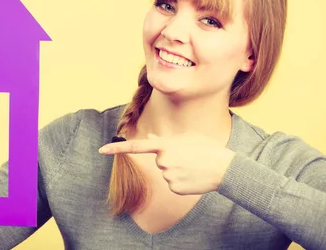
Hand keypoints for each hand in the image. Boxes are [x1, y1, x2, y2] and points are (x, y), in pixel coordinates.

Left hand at [99, 132, 235, 194]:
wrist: (224, 168)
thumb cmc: (207, 148)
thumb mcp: (187, 137)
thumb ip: (166, 138)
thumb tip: (151, 138)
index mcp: (165, 145)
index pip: (136, 146)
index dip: (117, 148)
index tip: (102, 149)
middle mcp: (163, 160)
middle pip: (158, 160)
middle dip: (170, 158)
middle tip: (188, 157)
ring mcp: (167, 175)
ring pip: (165, 172)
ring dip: (176, 169)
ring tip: (193, 166)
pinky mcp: (174, 188)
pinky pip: (172, 183)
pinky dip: (181, 181)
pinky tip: (193, 177)